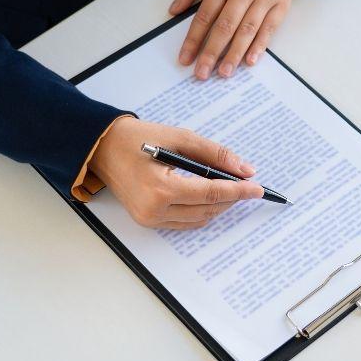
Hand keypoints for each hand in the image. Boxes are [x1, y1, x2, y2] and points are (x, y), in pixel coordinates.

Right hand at [89, 117, 263, 229]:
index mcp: (161, 189)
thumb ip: (214, 154)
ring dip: (219, 206)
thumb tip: (244, 169)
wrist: (102, 147)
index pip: (212, 193)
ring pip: (199, 219)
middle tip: (248, 184)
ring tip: (232, 189)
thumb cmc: (138, 138)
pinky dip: (202, 211)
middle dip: (232, 198)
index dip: (239, 191)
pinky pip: (184, 222)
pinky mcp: (147, 221)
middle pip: (208, 209)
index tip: (258, 188)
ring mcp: (150, 219)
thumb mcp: (180, 138)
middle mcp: (154, 210)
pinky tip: (211, 197)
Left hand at [169, 0, 301, 78]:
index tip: (185, 57)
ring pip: (247, 31)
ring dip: (234, 54)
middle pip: (225, 26)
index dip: (194, 38)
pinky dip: (259, 46)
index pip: (205, 14)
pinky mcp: (281, 4)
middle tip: (202, 73)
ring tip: (224, 73)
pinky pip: (269, 29)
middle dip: (211, 52)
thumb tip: (175, 10)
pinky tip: (250, 61)